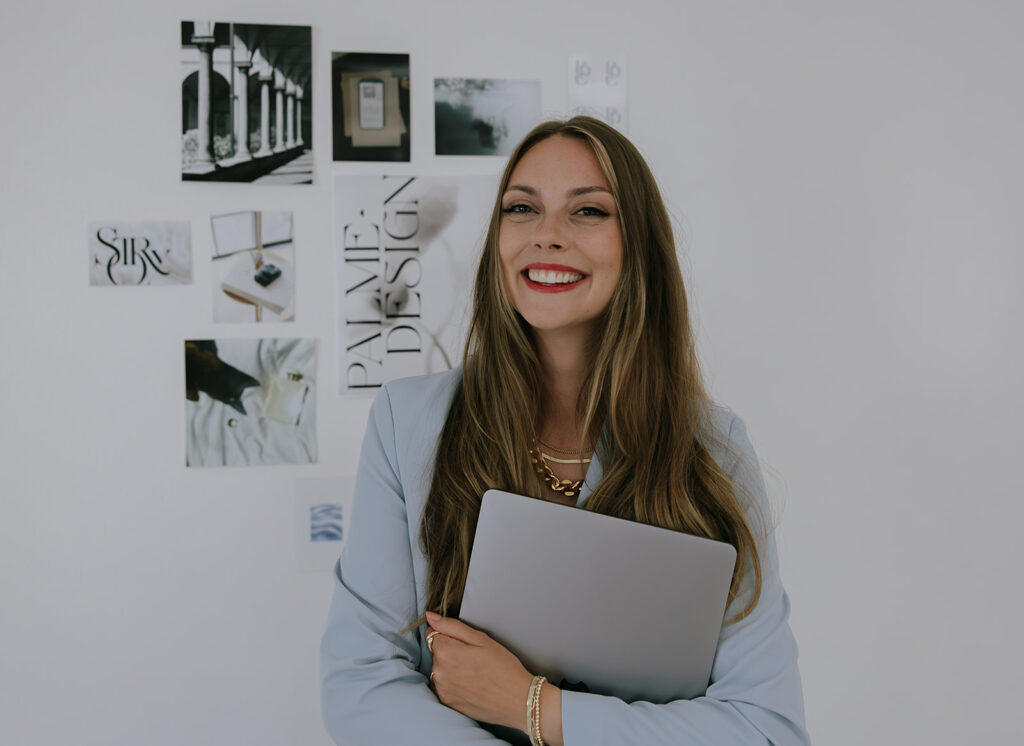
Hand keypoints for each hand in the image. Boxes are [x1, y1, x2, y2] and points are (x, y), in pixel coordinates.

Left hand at [425, 611, 532, 730]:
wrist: (518, 700)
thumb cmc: (503, 667)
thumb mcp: (481, 639)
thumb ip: (452, 626)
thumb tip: (430, 617)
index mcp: (446, 652)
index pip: (434, 634)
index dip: (451, 636)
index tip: (467, 644)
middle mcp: (438, 672)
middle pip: (437, 653)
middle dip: (451, 652)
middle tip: (475, 658)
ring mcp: (442, 690)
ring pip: (440, 670)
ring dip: (451, 668)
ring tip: (475, 673)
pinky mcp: (447, 703)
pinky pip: (444, 686)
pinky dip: (453, 684)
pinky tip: (471, 685)